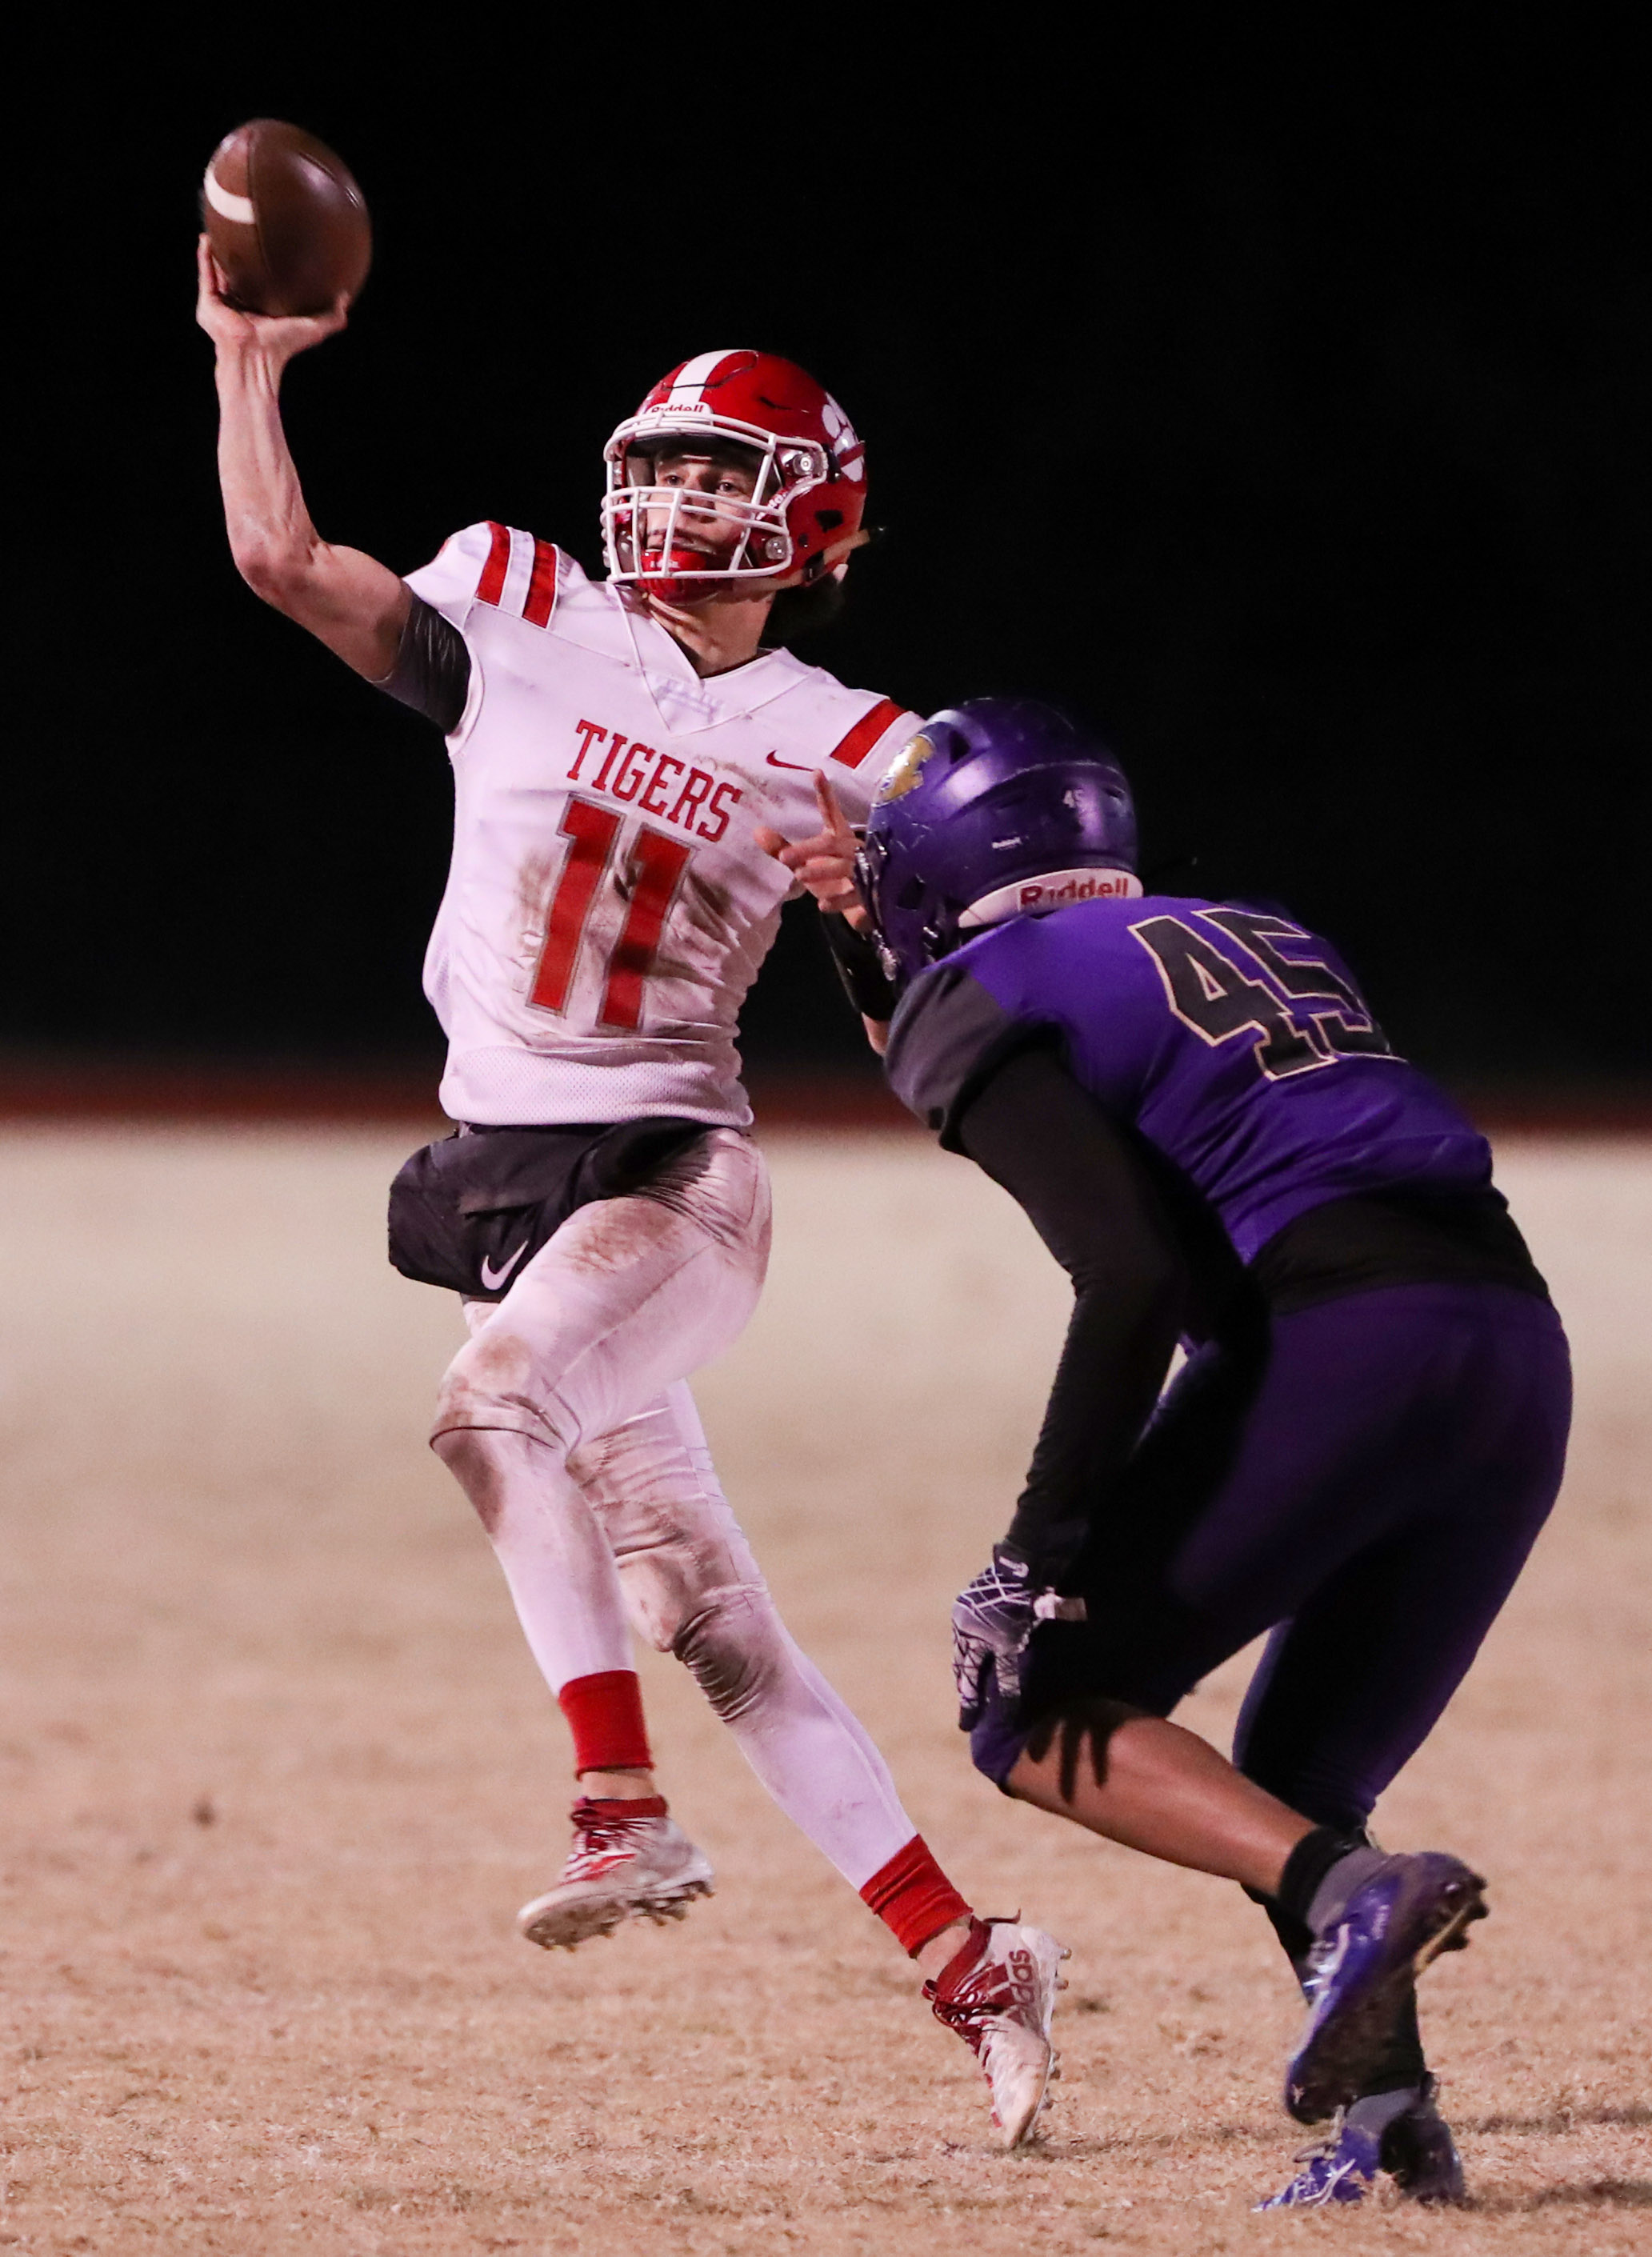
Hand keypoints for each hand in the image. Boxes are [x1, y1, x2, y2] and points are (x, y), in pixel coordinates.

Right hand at [195, 233, 348, 363]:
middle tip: (241, 231)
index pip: (260, 283)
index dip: (263, 266)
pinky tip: (206, 238)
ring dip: (217, 253)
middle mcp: (239, 306)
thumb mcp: (313, 328)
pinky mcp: (208, 304)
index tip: (269, 245)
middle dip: (236, 256)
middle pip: (237, 275)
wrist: (257, 357)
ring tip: (218, 229)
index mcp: (259, 310)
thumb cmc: (284, 346)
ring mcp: (221, 306)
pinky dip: (204, 257)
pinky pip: (206, 275)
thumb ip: (332, 316)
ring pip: (217, 273)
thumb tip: (346, 297)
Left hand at [754, 771, 868, 924]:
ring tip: (800, 875)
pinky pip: (854, 895)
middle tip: (784, 856)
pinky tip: (823, 905)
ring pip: (843, 867)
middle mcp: (850, 849)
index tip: (817, 773)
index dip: (825, 794)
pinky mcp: (868, 893)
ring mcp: (862, 870)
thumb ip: (782, 848)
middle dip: (808, 848)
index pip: (830, 812)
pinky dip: (839, 900)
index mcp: (838, 835)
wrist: (860, 905)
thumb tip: (757, 831)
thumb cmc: (831, 876)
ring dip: (822, 870)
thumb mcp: (805, 861)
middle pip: (831, 843)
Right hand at [951, 1549, 1087, 1728]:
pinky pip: (975, 1632)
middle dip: (965, 1684)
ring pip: (968, 1646)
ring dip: (971, 1666)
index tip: (966, 1725)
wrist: (1024, 1567)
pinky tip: (985, 1653)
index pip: (967, 1676)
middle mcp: (962, 1621)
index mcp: (965, 1634)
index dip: (969, 1701)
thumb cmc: (1018, 1608)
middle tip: (967, 1706)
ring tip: (972, 1683)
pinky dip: (978, 1649)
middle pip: (963, 1661)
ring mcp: (969, 1607)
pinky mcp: (981, 1598)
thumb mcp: (1011, 1645)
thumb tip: (1005, 1712)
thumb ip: (1007, 1677)